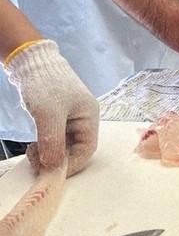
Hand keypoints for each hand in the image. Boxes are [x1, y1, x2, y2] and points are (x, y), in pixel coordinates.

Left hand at [4, 40, 99, 175]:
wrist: (31, 62)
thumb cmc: (46, 85)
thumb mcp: (49, 116)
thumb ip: (53, 143)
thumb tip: (53, 168)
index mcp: (89, 116)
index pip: (87, 148)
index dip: (72, 164)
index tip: (53, 173)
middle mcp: (83, 118)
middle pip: (76, 148)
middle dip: (58, 159)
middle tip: (38, 163)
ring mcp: (71, 117)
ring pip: (64, 145)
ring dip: (49, 153)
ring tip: (33, 152)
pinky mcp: (58, 116)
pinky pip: (56, 138)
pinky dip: (46, 145)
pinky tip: (34, 145)